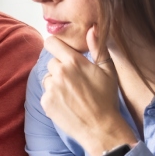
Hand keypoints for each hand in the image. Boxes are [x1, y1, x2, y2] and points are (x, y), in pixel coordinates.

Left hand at [41, 26, 134, 155]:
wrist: (100, 128)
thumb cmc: (107, 99)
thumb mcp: (108, 71)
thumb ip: (98, 47)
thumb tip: (92, 28)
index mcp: (73, 61)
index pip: (51, 42)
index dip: (55, 45)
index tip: (60, 51)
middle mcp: (59, 72)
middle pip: (51, 62)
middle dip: (61, 68)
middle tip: (75, 81)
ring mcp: (51, 88)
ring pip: (48, 79)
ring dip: (56, 84)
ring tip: (73, 95)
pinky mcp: (46, 103)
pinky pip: (46, 94)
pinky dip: (54, 98)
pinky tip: (67, 104)